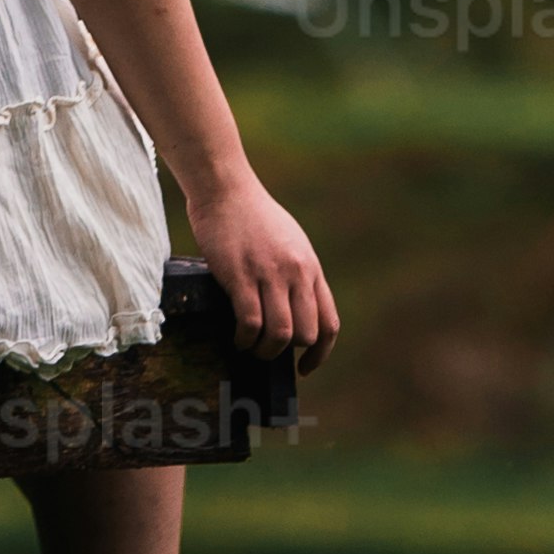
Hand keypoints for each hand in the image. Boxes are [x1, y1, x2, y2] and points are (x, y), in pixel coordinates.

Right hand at [185, 169, 335, 356]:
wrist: (225, 188)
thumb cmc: (253, 215)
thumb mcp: (290, 242)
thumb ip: (297, 274)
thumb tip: (296, 310)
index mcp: (310, 268)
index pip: (328, 323)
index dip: (320, 354)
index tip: (305, 366)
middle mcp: (296, 273)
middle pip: (306, 334)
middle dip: (288, 352)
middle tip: (268, 349)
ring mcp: (269, 274)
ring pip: (281, 334)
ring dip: (265, 351)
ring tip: (251, 348)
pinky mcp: (241, 275)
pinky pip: (251, 322)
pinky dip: (245, 339)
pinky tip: (237, 337)